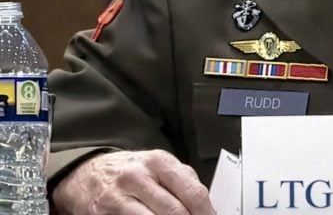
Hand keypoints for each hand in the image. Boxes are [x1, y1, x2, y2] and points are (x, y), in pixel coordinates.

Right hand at [52, 150, 214, 214]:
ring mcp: (119, 196)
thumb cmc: (130, 172)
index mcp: (160, 162)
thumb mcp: (159, 166)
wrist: (85, 173)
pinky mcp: (103, 213)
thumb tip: (208, 208)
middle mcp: (139, 177)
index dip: (206, 213)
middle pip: (175, 211)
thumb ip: (184, 183)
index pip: (193, 192)